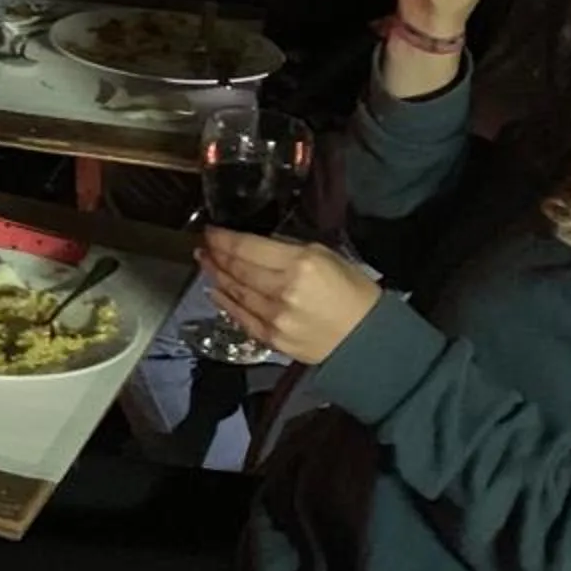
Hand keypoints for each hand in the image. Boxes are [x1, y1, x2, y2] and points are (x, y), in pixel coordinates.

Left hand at [201, 231, 384, 365]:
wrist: (367, 339)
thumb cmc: (353, 291)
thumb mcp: (325, 255)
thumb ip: (288, 248)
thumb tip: (257, 243)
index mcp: (299, 263)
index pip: (248, 247)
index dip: (224, 238)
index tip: (211, 231)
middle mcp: (282, 289)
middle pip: (237, 269)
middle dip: (215, 254)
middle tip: (204, 245)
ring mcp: (274, 317)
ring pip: (235, 292)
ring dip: (216, 275)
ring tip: (205, 262)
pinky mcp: (272, 339)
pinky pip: (241, 317)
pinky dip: (224, 302)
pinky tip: (214, 290)